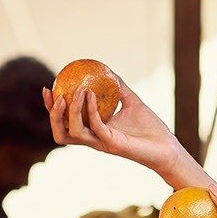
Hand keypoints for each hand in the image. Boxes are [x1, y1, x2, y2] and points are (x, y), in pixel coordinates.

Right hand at [42, 69, 192, 182]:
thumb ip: (118, 88)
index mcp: (94, 131)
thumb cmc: (151, 129)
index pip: (66, 122)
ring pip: (73, 132)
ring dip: (71, 110)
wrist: (168, 147)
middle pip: (61, 132)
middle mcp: (94, 139)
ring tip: (75, 91)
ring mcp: (102, 143)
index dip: (52, 108)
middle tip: (54, 93)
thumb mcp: (132, 102)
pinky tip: (90, 93)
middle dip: (53, 114)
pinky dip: (91, 109)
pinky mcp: (113, 144)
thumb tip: (107, 70)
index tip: (49, 88)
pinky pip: (96, 126)